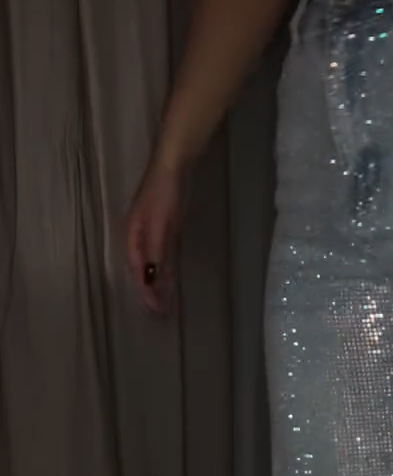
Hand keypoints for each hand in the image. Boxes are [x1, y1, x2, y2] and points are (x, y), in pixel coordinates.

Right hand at [126, 162, 182, 314]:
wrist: (176, 162)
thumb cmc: (165, 192)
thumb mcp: (161, 223)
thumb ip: (156, 252)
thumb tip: (150, 280)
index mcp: (133, 234)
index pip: (137, 270)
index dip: (146, 290)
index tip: (155, 308)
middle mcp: (140, 235)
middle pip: (143, 269)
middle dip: (150, 291)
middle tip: (160, 313)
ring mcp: (153, 231)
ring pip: (154, 263)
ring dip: (159, 282)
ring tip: (165, 303)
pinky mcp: (166, 226)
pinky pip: (164, 254)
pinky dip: (166, 269)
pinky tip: (170, 280)